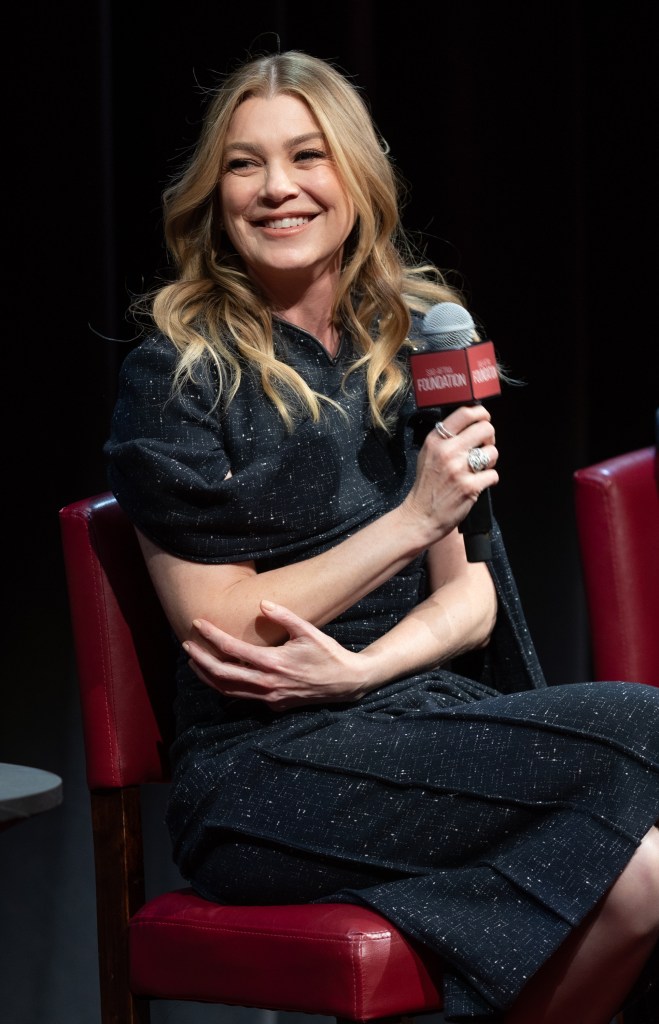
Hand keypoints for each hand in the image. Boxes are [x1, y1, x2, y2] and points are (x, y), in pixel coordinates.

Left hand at [182, 600, 366, 709]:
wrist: (345, 683)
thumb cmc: (327, 653)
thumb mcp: (308, 631)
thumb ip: (284, 616)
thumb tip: (262, 603)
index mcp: (273, 662)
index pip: (231, 649)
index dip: (211, 636)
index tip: (197, 623)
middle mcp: (267, 683)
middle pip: (221, 674)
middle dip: (200, 659)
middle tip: (186, 644)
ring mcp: (269, 697)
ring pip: (228, 691)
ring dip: (208, 676)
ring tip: (194, 662)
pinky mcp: (274, 705)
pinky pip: (242, 697)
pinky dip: (225, 687)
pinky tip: (218, 676)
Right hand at [401, 404, 498, 541]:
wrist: (420, 516)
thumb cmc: (426, 486)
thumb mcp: (428, 454)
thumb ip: (445, 439)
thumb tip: (470, 425)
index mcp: (436, 440)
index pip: (465, 413)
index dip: (482, 414)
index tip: (484, 420)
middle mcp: (447, 451)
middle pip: (485, 428)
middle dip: (490, 438)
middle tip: (484, 447)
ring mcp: (459, 469)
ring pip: (492, 452)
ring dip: (490, 461)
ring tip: (479, 469)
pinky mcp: (470, 487)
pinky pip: (493, 475)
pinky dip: (489, 480)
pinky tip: (478, 484)